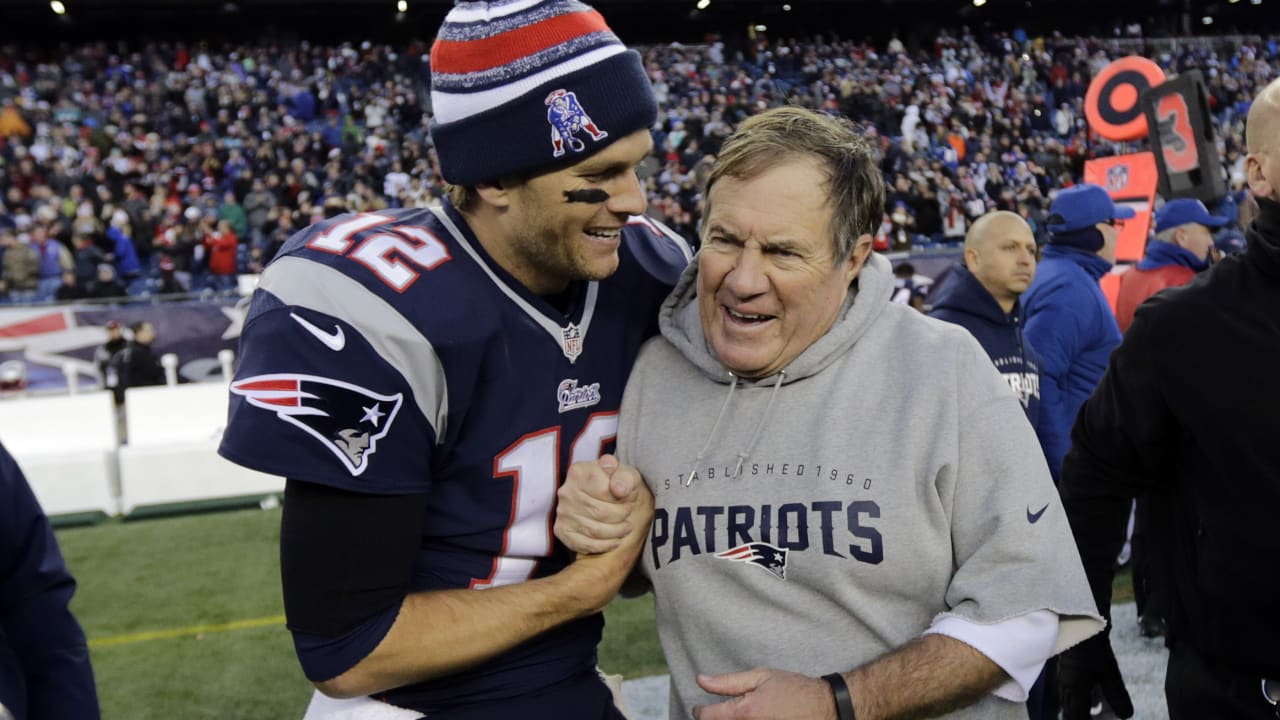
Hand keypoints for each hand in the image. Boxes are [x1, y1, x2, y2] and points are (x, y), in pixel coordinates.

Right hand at [554, 455, 647, 553]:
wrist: (603, 493)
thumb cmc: (615, 482)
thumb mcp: (625, 472)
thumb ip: (624, 477)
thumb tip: (619, 489)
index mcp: (579, 472)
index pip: (603, 491)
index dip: (621, 500)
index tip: (631, 501)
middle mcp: (566, 492)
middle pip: (599, 512)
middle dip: (620, 517)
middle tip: (630, 516)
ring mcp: (562, 512)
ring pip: (594, 530)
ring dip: (616, 532)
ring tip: (626, 527)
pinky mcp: (562, 530)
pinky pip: (584, 544)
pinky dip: (604, 546)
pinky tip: (615, 541)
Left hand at [691, 668, 836, 719]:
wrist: (823, 706)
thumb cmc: (793, 689)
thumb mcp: (760, 676)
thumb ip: (728, 681)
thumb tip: (701, 680)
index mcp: (746, 711)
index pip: (706, 717)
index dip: (699, 711)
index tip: (700, 707)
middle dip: (715, 719)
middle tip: (718, 713)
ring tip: (738, 716)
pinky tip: (749, 719)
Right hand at [1058, 632, 1132, 719]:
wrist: (1079, 624)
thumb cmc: (1094, 649)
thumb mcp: (1110, 673)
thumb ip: (1117, 696)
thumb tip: (1126, 716)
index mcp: (1074, 691)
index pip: (1077, 719)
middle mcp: (1064, 688)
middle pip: (1070, 714)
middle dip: (1083, 719)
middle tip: (1100, 718)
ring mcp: (1062, 680)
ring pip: (1067, 704)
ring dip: (1080, 711)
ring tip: (1096, 711)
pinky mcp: (1064, 673)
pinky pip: (1067, 694)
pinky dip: (1078, 701)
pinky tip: (1089, 696)